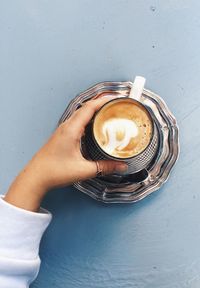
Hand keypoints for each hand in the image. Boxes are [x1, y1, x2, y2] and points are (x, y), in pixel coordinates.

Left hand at [5, 97, 126, 210]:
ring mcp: (63, 131)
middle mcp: (66, 127)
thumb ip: (104, 167)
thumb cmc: (55, 171)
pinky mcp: (62, 136)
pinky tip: (94, 128)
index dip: (103, 101)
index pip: (89, 108)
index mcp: (71, 130)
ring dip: (94, 112)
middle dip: (101, 104)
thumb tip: (121, 165)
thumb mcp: (84, 170)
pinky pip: (77, 122)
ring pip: (81, 115)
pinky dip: (88, 120)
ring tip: (108, 114)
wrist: (36, 177)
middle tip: (115, 106)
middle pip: (86, 108)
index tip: (116, 99)